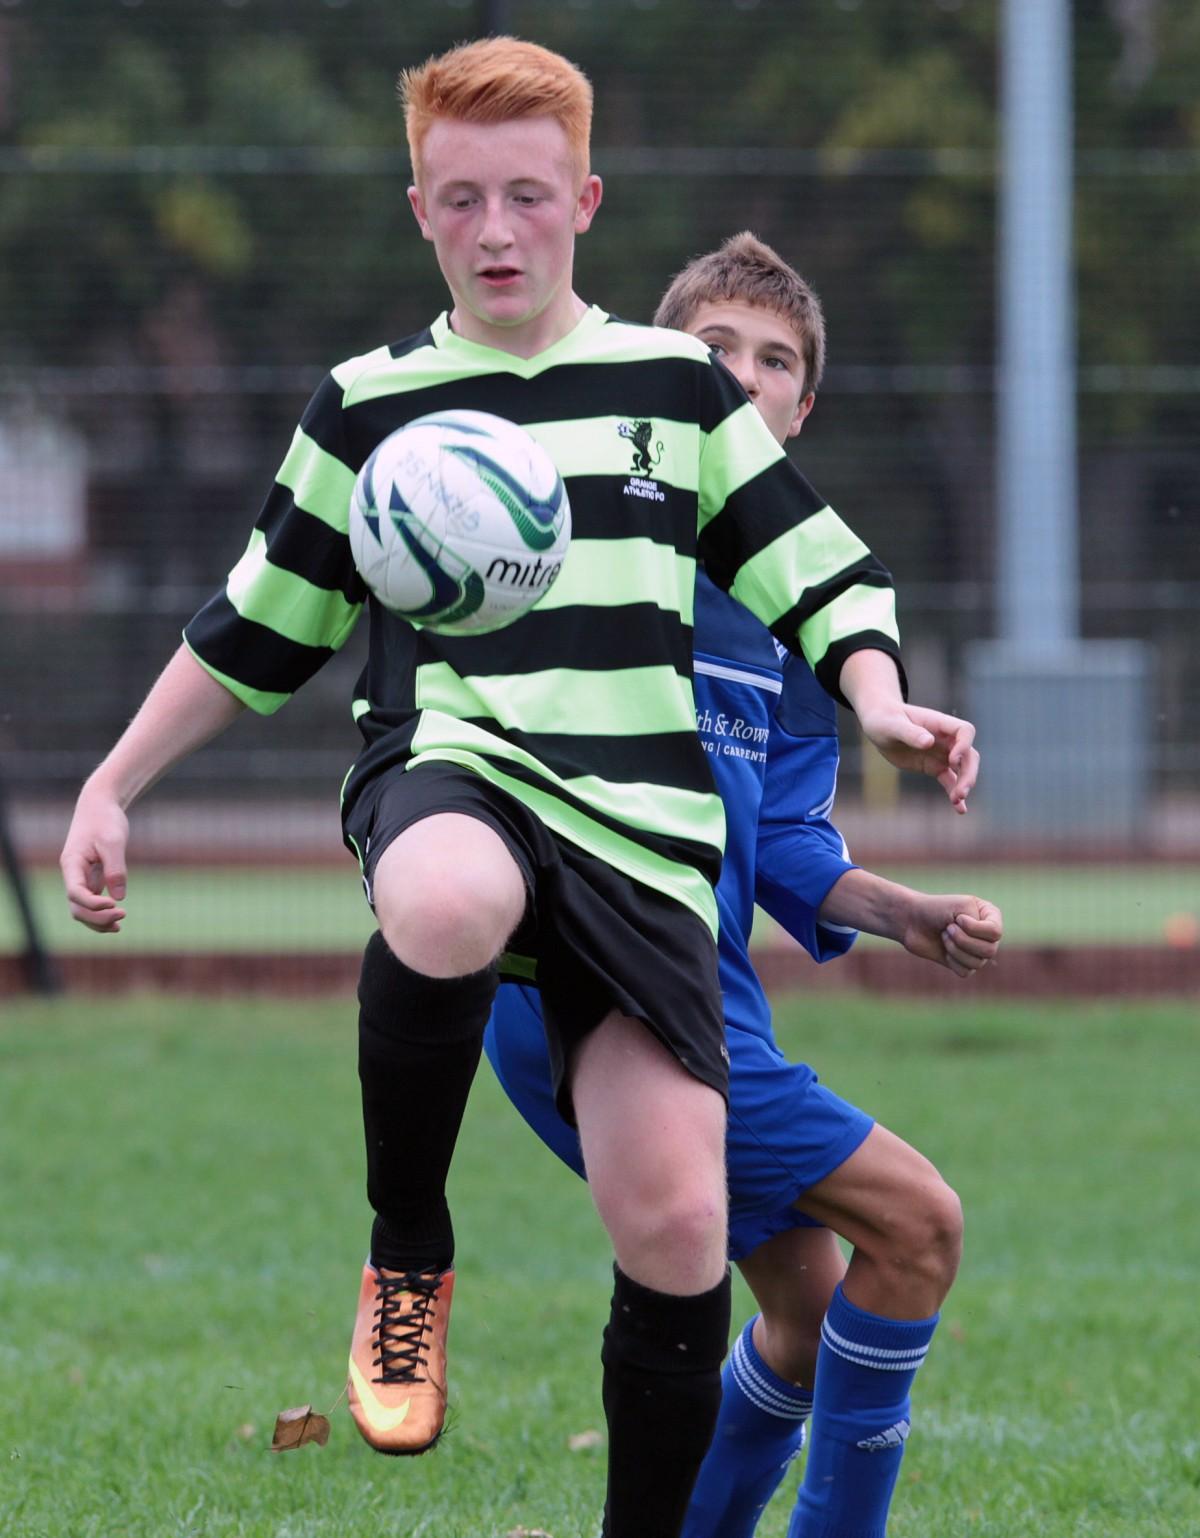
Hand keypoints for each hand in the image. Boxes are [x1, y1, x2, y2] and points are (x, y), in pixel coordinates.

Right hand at [60, 784, 129, 932]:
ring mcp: (80, 878)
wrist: (100, 806)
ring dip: (97, 922)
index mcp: (72, 864)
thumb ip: (116, 868)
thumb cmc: (105, 820)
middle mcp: (72, 874)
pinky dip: (101, 913)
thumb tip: (118, 897)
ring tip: (118, 928)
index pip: (75, 893)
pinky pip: (91, 902)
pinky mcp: (91, 878)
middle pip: (77, 907)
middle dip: (97, 917)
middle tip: (122, 916)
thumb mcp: (113, 841)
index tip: (114, 906)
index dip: (93, 904)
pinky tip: (116, 919)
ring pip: (82, 909)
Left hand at [857, 703, 978, 813]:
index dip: (964, 745)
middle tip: (961, 791)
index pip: (965, 731)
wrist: (879, 725)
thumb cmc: (885, 719)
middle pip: (969, 755)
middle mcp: (945, 739)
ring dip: (964, 784)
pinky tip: (960, 809)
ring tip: (957, 801)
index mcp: (938, 723)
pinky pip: (950, 780)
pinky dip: (955, 793)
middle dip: (968, 773)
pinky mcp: (934, 767)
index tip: (953, 760)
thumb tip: (929, 742)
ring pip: (963, 769)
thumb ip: (910, 733)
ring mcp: (942, 754)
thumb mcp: (892, 725)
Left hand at [901, 893, 1001, 977]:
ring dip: (955, 949)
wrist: (912, 920)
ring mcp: (976, 950)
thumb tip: (986, 953)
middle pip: (989, 950)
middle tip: (947, 928)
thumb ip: (980, 923)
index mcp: (991, 916)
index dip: (975, 929)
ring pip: (978, 962)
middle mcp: (987, 935)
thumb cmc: (936, 909)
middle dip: (963, 940)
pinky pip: (967, 971)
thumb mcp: (961, 906)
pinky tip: (944, 949)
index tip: (958, 918)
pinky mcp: (963, 964)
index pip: (995, 932)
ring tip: (944, 935)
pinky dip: (952, 960)